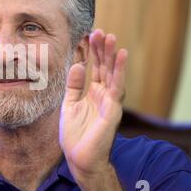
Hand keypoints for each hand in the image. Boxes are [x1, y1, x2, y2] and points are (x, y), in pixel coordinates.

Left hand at [59, 29, 127, 181]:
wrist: (80, 158)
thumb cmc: (75, 134)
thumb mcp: (69, 104)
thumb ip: (73, 85)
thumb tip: (77, 65)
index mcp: (92, 93)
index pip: (93, 68)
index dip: (90, 53)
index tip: (86, 36)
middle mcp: (103, 94)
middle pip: (103, 67)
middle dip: (101, 49)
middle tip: (99, 31)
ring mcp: (110, 101)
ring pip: (112, 74)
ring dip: (112, 56)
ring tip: (111, 37)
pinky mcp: (113, 110)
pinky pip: (117, 87)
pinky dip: (119, 71)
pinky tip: (120, 56)